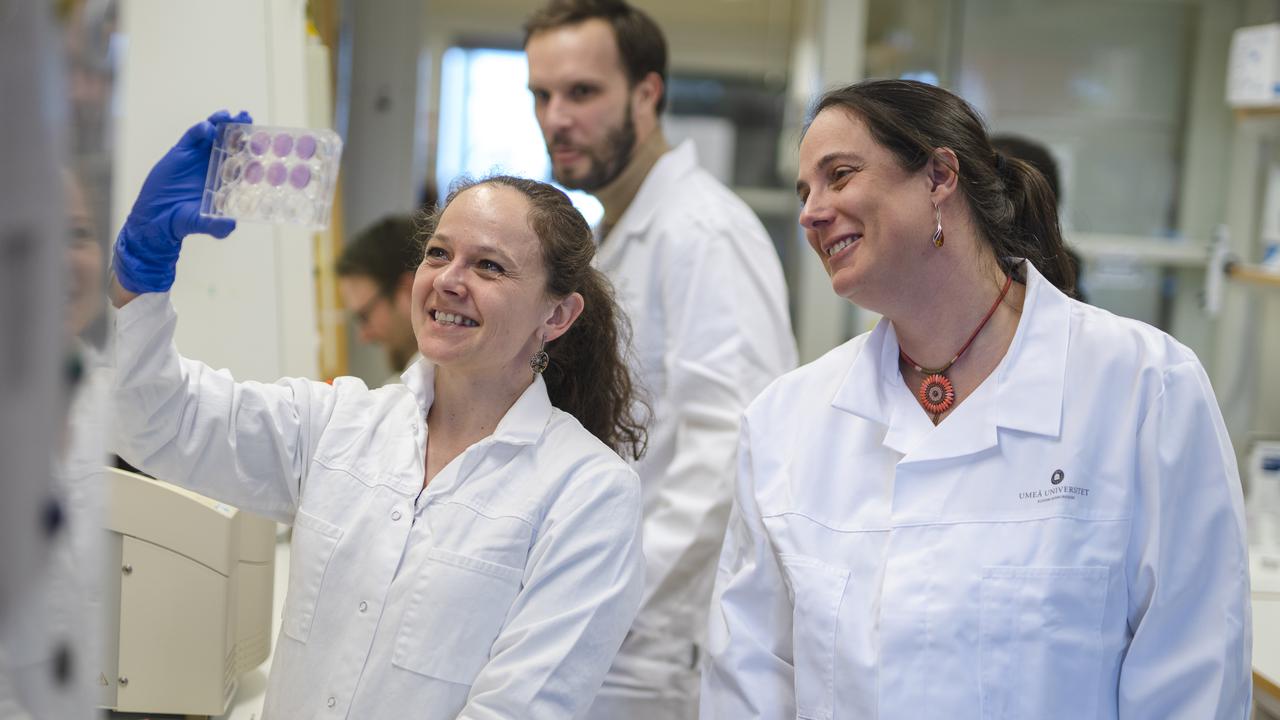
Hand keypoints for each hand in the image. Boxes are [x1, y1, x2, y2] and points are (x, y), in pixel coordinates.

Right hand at [111, 109, 252, 292]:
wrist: (158, 218)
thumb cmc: (186, 221)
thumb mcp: (205, 224)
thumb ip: (219, 226)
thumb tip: (231, 224)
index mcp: (227, 179)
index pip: (244, 160)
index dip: (253, 149)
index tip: (263, 140)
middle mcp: (216, 165)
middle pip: (232, 141)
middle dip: (240, 128)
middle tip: (247, 116)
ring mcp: (199, 157)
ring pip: (214, 134)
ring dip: (222, 123)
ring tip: (230, 114)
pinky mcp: (182, 152)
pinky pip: (192, 136)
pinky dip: (200, 129)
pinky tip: (207, 128)